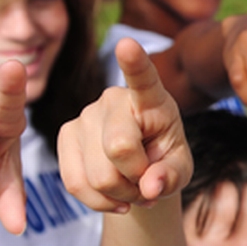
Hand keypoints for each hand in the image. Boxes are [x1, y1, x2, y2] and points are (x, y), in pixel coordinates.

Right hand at [58, 38, 192, 212]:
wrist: (140, 172)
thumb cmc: (166, 162)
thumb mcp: (180, 170)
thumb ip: (171, 176)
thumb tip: (150, 187)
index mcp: (152, 100)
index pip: (143, 79)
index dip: (134, 63)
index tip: (127, 44)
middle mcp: (114, 99)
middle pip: (119, 148)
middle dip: (137, 179)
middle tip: (149, 185)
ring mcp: (85, 115)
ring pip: (97, 174)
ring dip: (121, 194)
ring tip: (134, 190)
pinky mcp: (66, 135)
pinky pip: (75, 183)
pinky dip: (99, 201)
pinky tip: (115, 198)